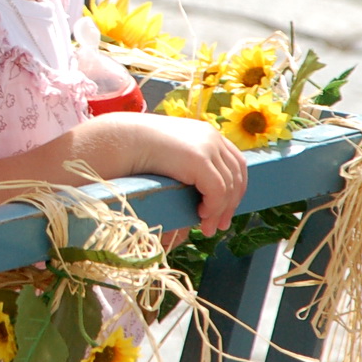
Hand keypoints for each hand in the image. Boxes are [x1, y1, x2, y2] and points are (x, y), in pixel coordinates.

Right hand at [124, 115, 246, 236]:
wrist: (125, 139)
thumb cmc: (141, 148)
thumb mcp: (174, 153)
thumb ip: (190, 163)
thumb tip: (201, 190)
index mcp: (209, 134)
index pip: (236, 164)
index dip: (235, 188)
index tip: (226, 209)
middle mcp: (213, 138)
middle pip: (236, 176)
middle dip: (231, 204)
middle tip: (220, 225)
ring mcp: (209, 147)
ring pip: (228, 187)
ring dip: (219, 211)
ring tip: (207, 227)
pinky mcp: (200, 160)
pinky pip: (217, 190)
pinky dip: (213, 207)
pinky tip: (201, 215)